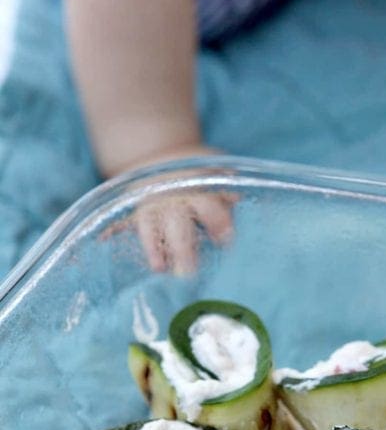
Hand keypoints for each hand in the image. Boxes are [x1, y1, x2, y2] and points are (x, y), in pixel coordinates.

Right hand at [111, 145, 235, 274]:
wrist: (162, 156)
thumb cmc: (198, 173)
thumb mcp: (216, 172)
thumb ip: (226, 187)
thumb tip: (238, 198)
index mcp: (197, 191)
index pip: (210, 206)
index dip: (218, 221)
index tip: (225, 240)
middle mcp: (173, 200)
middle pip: (179, 225)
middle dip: (184, 249)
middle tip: (190, 273)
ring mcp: (151, 207)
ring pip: (151, 228)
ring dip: (154, 248)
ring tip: (159, 267)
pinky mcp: (133, 212)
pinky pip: (120, 221)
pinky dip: (111, 229)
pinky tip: (104, 239)